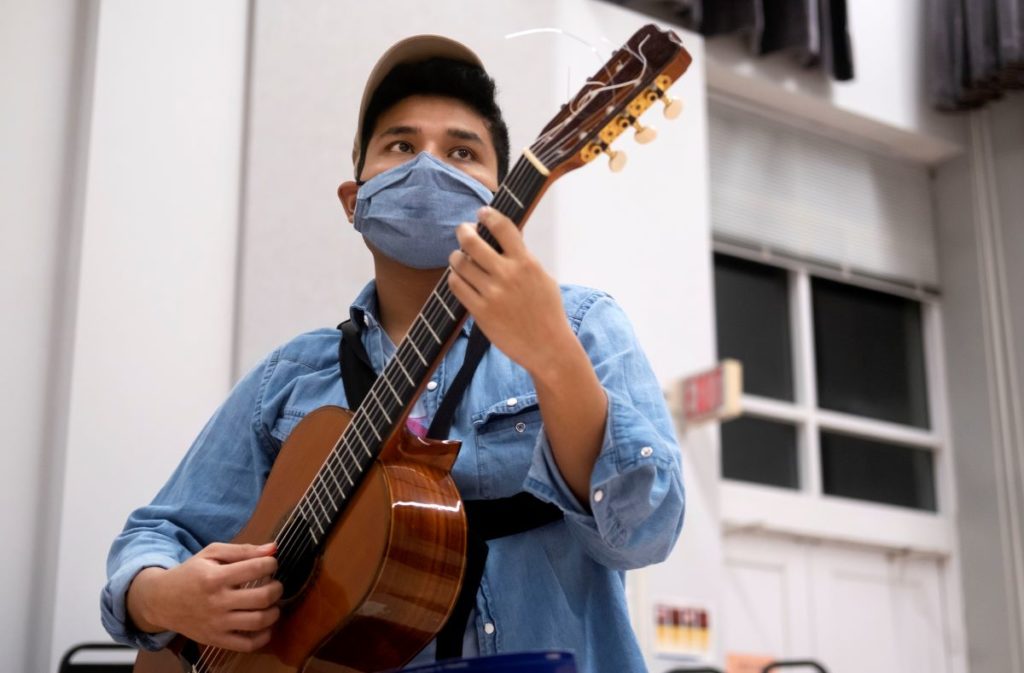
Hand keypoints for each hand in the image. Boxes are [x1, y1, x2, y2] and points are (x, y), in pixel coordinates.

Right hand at [127, 542, 282, 651]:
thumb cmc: (190, 574)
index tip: (270, 564)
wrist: (161, 601)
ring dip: (274, 612)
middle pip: (262, 597)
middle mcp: (217, 602)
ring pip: (258, 621)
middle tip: (274, 584)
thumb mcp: (211, 553)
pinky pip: (247, 644)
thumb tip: (273, 548)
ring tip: (272, 604)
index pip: (256, 568)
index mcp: (215, 577)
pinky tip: (265, 625)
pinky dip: (264, 636)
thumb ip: (243, 550)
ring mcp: (216, 624)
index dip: (271, 564)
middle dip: (277, 588)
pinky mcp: (215, 640)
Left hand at [447, 206, 574, 375]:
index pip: (503, 228)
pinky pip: (457, 286)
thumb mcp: (543, 278)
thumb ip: (524, 259)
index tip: (482, 213)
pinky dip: (454, 278)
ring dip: (456, 257)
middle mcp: (507, 275)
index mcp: (526, 263)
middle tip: (463, 231)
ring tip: (458, 257)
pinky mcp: (481, 311)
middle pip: (472, 242)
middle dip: (464, 231)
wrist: (548, 346)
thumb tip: (508, 240)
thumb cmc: (547, 313)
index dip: (488, 215)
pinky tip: (458, 278)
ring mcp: (492, 293)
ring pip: (460, 263)